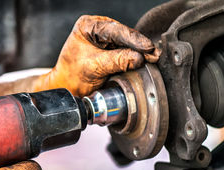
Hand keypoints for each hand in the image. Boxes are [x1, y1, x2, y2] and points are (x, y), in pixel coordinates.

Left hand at [33, 15, 159, 96]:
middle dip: (139, 46)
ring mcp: (106, 40)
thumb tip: (138, 58)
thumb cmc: (72, 76)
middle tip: (154, 55)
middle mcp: (98, 29)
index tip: (147, 47)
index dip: (133, 39)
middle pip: (124, 35)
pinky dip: (136, 57)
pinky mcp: (112, 51)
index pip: (115, 30)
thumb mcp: (94, 67)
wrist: (68, 89)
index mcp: (88, 26)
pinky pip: (126, 52)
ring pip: (127, 44)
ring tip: (153, 58)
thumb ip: (117, 61)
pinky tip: (146, 60)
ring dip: (140, 52)